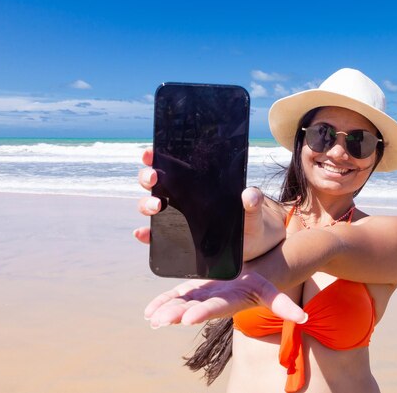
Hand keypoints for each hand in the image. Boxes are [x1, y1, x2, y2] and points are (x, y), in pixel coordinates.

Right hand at [133, 148, 281, 250]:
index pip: (172, 164)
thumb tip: (249, 195)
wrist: (251, 242)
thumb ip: (253, 201)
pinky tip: (142, 233)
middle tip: (155, 178)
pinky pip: (155, 233)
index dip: (156, 156)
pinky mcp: (176, 236)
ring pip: (151, 204)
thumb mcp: (252, 210)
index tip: (151, 153)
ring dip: (146, 203)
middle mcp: (182, 196)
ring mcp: (177, 216)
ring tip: (157, 206)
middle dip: (148, 177)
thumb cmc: (249, 219)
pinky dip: (146, 233)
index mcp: (197, 183)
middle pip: (155, 182)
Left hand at [144, 271, 306, 327]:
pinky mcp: (191, 289)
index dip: (201, 312)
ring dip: (165, 309)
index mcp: (229, 301)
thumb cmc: (257, 283)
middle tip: (160, 320)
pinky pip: (174, 295)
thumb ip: (283, 305)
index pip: (215, 308)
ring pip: (180, 303)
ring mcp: (199, 295)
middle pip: (192, 308)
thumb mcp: (269, 290)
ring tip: (152, 318)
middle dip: (176, 314)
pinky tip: (149, 311)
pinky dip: (162, 301)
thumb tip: (304, 319)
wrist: (245, 278)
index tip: (186, 319)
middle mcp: (211, 301)